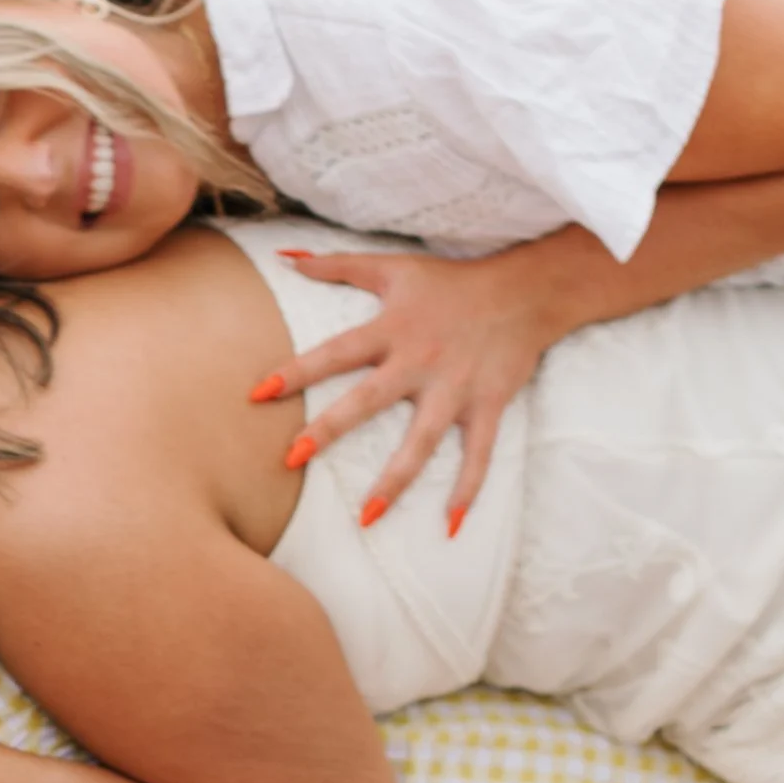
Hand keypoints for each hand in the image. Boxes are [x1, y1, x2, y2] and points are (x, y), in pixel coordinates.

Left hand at [250, 245, 560, 534]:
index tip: (257, 394)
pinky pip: (478, 454)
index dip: (296, 371)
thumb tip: (284, 255)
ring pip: (421, 441)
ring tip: (366, 518)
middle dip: (329, 429)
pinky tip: (449, 527)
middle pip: (368, 400)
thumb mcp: (392, 267)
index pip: (335, 353)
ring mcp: (455, 388)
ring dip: (395, 481)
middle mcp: (420, 361)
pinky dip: (467, 490)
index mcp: (391, 330)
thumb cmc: (451, 282)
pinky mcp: (488, 406)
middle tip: (290, 458)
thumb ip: (336, 265)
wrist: (526, 291)